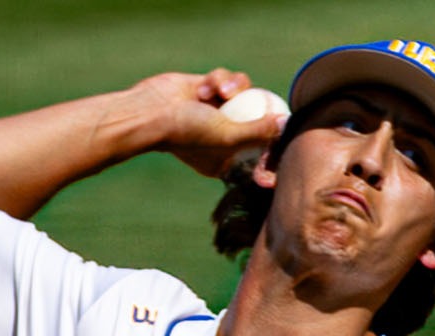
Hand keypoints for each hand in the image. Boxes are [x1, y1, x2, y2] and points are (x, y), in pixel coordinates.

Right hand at [129, 69, 284, 177]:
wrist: (150, 112)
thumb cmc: (186, 132)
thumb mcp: (229, 137)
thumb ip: (259, 132)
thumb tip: (285, 124)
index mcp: (226, 157)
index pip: (258, 149)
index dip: (272, 138)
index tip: (283, 127)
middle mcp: (221, 134)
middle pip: (255, 117)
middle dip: (255, 107)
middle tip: (262, 102)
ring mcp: (213, 110)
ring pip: (242, 92)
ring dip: (233, 87)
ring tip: (219, 91)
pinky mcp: (206, 88)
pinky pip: (226, 78)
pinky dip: (217, 79)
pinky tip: (204, 87)